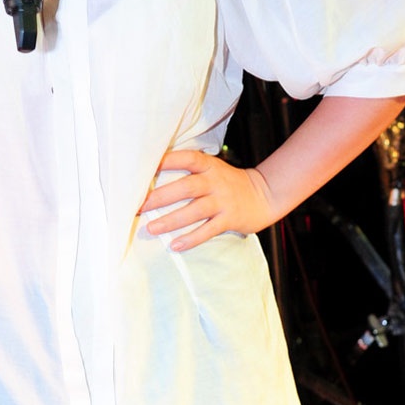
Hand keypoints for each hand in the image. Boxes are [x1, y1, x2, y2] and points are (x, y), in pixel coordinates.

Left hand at [138, 149, 275, 250]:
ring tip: (151, 228)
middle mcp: (215, 181)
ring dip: (171, 220)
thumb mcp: (212, 170)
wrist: (265, 194)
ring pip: (194, 211)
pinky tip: (175, 245)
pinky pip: (208, 230)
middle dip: (160, 197)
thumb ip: (190, 171)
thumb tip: (153, 179)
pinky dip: (191, 239)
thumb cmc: (228, 183)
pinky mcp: (230, 219)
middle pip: (186, 187)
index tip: (145, 168)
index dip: (167, 161)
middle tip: (139, 206)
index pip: (186, 159)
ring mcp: (223, 201)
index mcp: (208, 166)